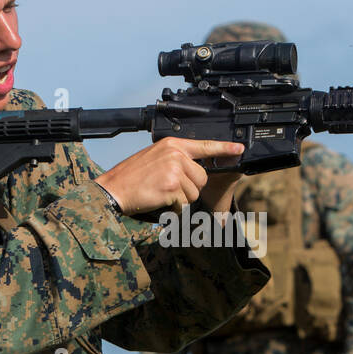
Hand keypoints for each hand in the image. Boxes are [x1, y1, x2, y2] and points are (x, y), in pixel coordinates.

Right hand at [96, 139, 244, 214]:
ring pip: (194, 193)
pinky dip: (173, 208)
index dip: (225, 148)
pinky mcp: (172, 186)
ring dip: (180, 200)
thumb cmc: (130, 177)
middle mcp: (176, 154)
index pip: (204, 145)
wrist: (113, 189)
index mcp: (172, 144)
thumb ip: (175, 158)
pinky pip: (184, 204)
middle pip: (201, 178)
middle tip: (167, 188)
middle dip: (189, 189)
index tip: (239, 148)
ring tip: (160, 193)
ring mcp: (175, 169)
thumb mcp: (154, 157)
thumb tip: (194, 169)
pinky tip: (159, 201)